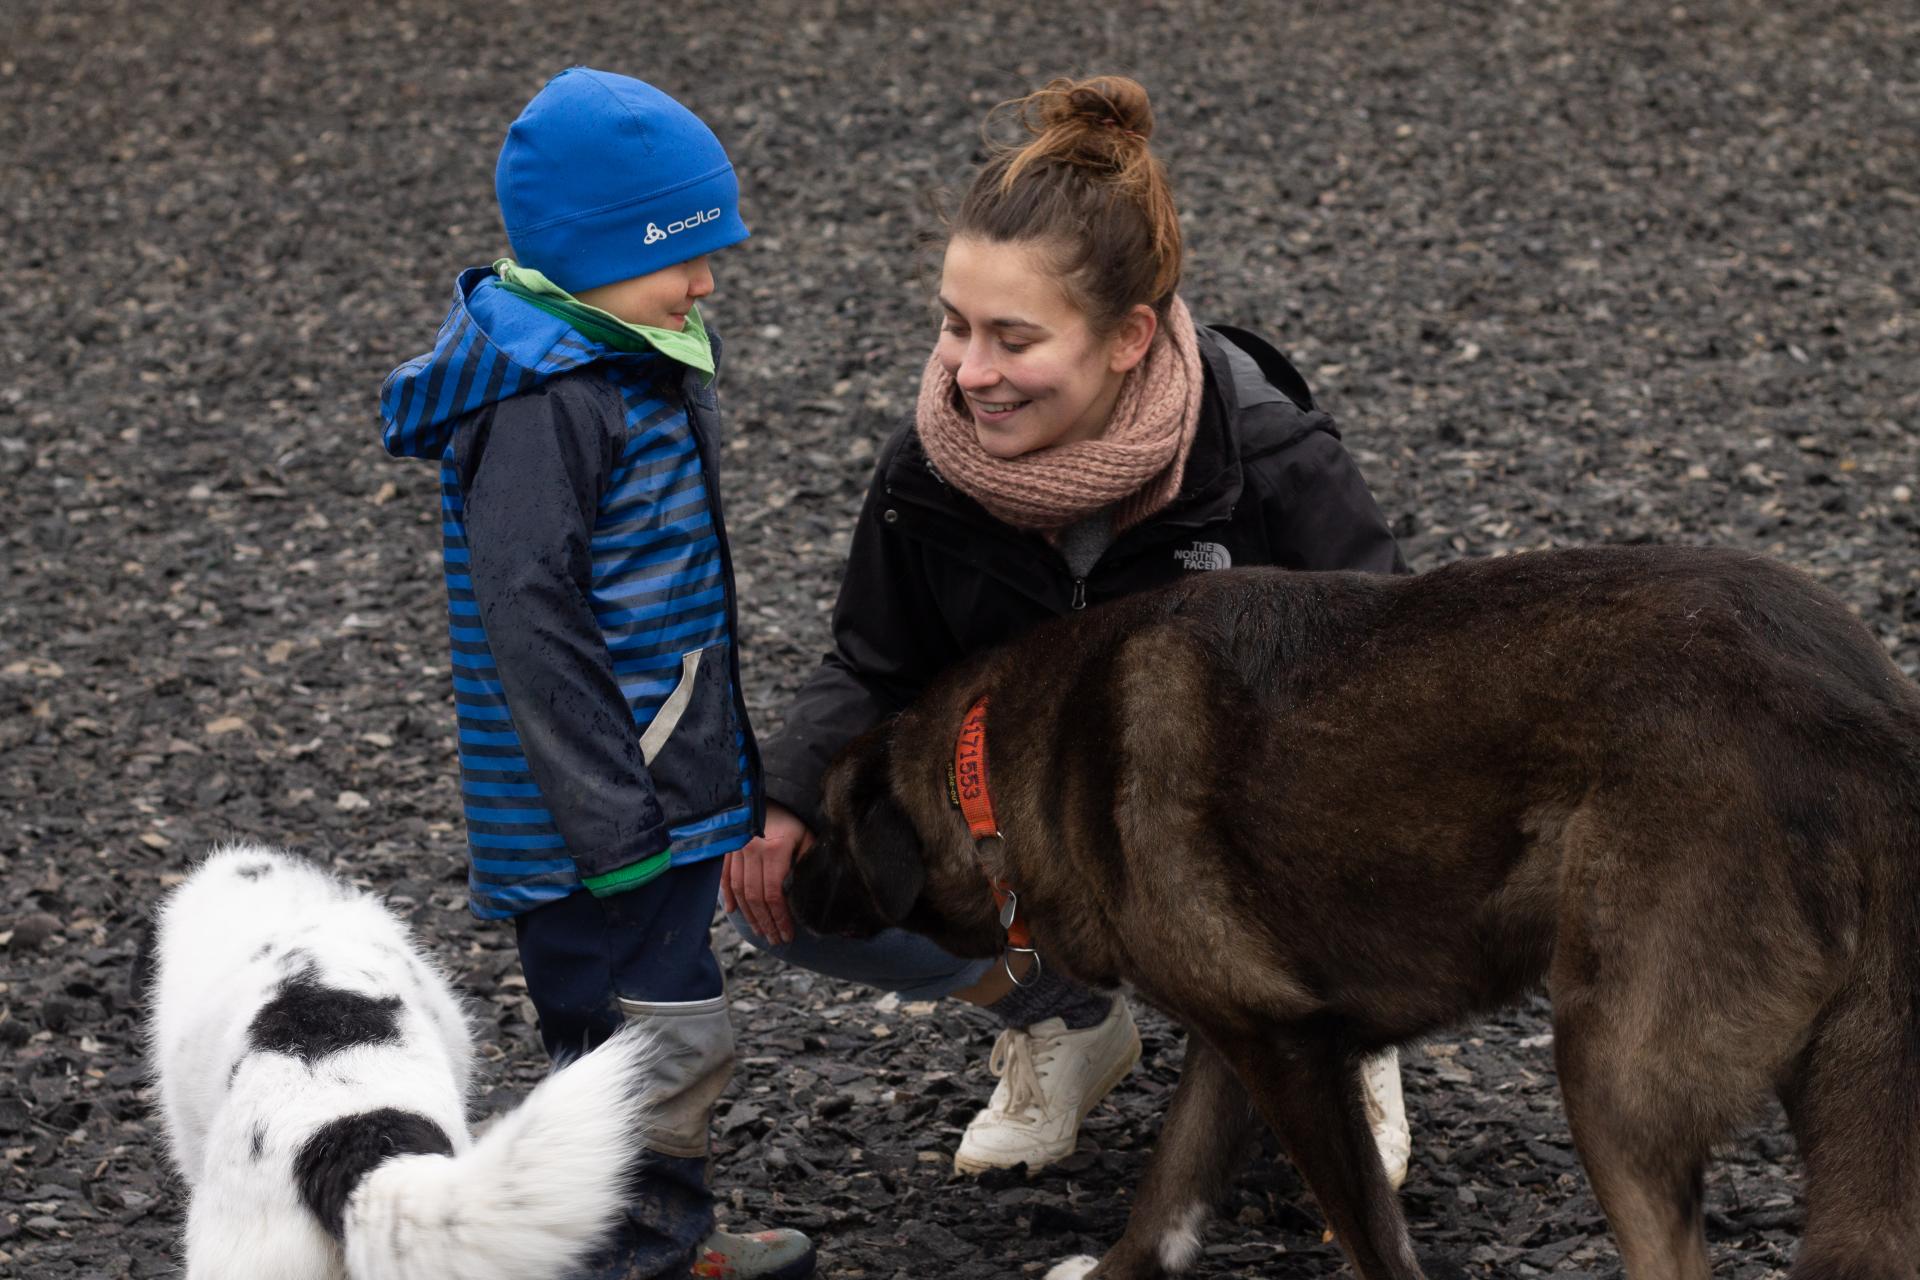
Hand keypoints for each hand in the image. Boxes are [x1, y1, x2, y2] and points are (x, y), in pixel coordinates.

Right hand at [722, 802, 812, 945]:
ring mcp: (736, 850)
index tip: (788, 934)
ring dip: (749, 916)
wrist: (767, 794)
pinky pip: (724, 877)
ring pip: (739, 891)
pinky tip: (734, 912)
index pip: (774, 894)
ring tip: (761, 931)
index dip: (780, 918)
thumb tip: (811, 892)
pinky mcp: (727, 849)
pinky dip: (728, 896)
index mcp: (773, 851)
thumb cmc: (792, 818)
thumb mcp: (806, 837)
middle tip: (776, 940)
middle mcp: (751, 852)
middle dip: (767, 922)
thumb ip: (807, 862)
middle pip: (755, 898)